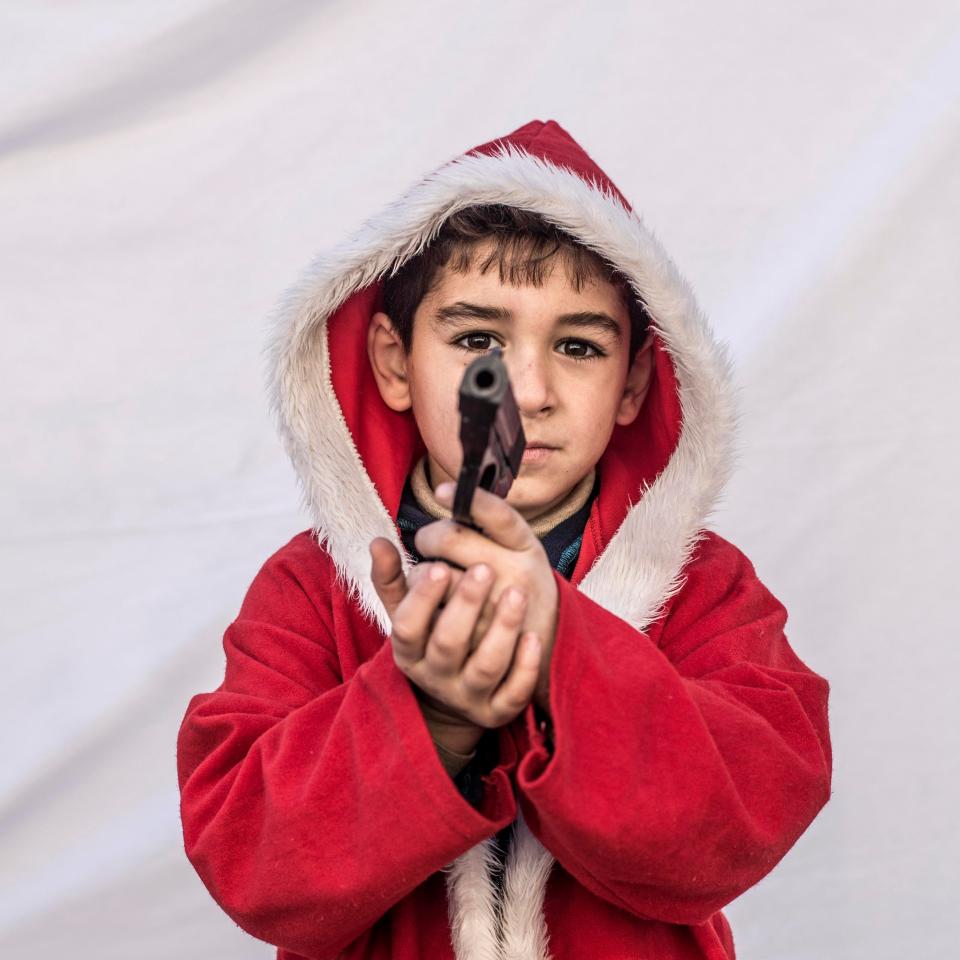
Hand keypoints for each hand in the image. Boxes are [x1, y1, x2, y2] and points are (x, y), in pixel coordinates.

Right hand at [369, 538, 542, 730]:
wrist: (454, 699)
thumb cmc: (431, 640)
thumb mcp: (408, 615)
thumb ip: (393, 579)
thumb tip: (378, 542)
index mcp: (408, 652)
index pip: (407, 627)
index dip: (422, 599)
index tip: (440, 566)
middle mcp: (435, 677)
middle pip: (447, 645)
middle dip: (466, 605)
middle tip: (484, 568)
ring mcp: (468, 696)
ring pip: (485, 667)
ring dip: (502, 629)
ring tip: (517, 593)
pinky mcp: (497, 712)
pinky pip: (513, 694)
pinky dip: (525, 667)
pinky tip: (533, 637)